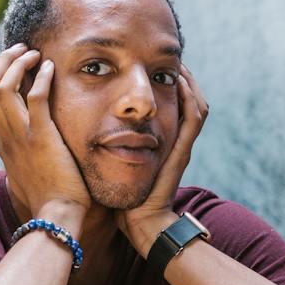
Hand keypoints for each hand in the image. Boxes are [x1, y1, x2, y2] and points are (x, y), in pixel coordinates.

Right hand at [0, 43, 89, 225]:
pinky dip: (41, 78)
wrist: (56, 217)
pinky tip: (51, 68)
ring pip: (4, 88)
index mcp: (2, 142)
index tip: (14, 63)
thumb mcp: (27, 175)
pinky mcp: (41, 138)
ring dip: (18, 64)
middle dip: (2, 61)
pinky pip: (35, 98)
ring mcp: (21, 136)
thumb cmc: (48, 200)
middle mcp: (5, 136)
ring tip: (34, 53)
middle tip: (21, 48)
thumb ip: (24, 158)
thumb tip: (28, 155)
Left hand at [117, 63, 208, 255]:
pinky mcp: (182, 152)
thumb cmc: (126, 200)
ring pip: (196, 105)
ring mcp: (182, 146)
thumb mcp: (116, 167)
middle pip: (189, 101)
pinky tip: (180, 81)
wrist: (142, 224)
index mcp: (162, 144)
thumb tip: (88, 133)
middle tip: (172, 59)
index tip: (155, 67)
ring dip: (189, 82)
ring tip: (178, 64)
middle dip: (182, 79)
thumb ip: (110, 150)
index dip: (167, 86)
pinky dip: (190, 97)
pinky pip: (194, 118)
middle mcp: (175, 142)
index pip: (172, 107)